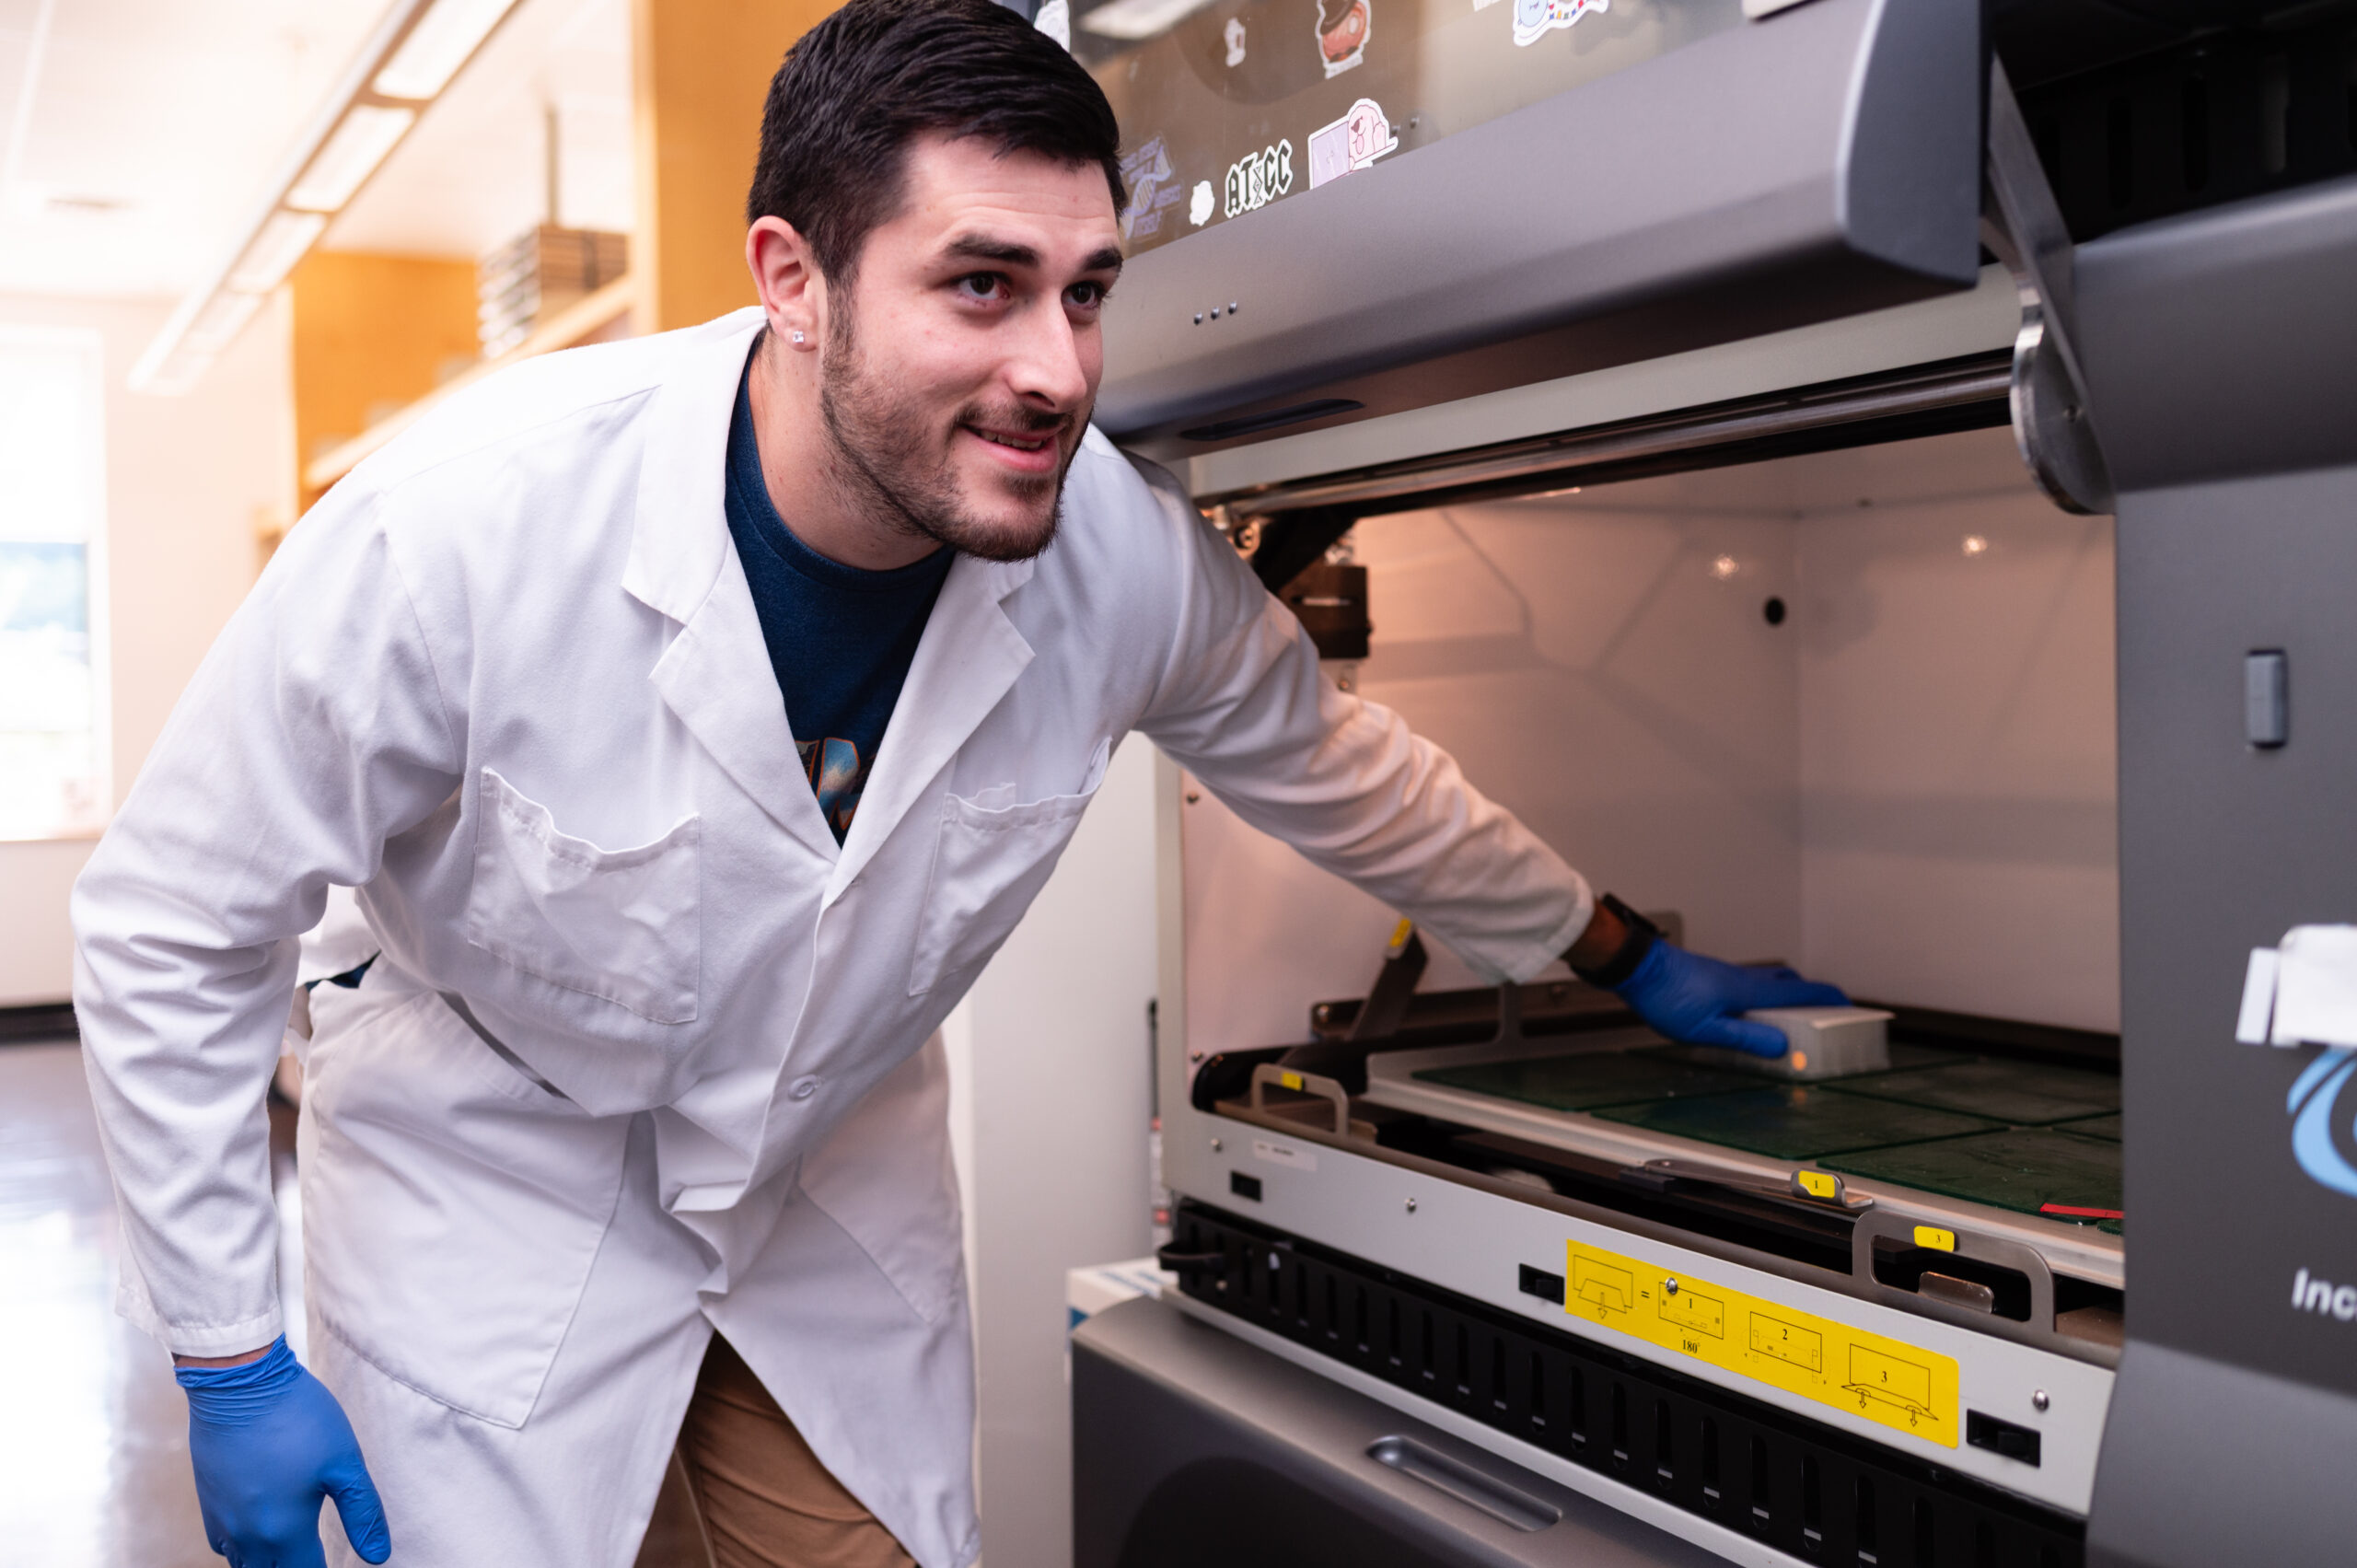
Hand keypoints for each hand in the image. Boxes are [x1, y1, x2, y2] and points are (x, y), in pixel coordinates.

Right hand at [176, 1337, 390, 1567]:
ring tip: (291, 1553)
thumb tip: (379, 1557)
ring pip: (244, 1565)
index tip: (339, 1563)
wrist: (239, 1383)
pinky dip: (242, 1551)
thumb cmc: (298, 1419)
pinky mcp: (207, 1502)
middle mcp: (247, 1536)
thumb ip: (363, 1514)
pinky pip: (223, 1546)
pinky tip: (260, 1533)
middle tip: (314, 1554)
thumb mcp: (344, 1463)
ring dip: (268, 1563)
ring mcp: (222, 1520)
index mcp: (284, 1532)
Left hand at [1615, 941, 1847, 1056]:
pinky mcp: (1712, 976)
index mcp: (1750, 990)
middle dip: (1811, 996)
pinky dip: (1762, 997)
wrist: (1635, 966)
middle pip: (1789, 982)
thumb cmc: (1666, 995)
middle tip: (1823, 1014)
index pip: (1801, 992)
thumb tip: (1783, 1046)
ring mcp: (1727, 974)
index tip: (1850, 1007)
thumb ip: (1745, 1037)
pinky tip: (1749, 1013)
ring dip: (1786, 996)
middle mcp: (1744, 978)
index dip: (1829, 1000)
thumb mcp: (1706, 1028)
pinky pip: (1749, 984)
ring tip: (1788, 1019)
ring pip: (1768, 982)